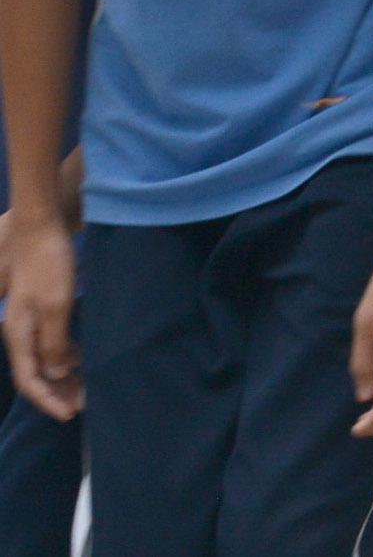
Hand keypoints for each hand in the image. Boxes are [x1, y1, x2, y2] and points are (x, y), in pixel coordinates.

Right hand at [0, 213, 78, 420]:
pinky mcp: (43, 307)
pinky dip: (66, 353)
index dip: (47, 399)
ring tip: (85, 387)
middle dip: (57, 391)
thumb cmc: (48, 264)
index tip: (69, 414)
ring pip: (44, 357)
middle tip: (84, 405)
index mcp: (18, 334)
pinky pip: (52, 340)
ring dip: (63, 374)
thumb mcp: (55, 305)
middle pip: (36, 372)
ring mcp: (30, 319)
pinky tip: (82, 357)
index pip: (28, 378)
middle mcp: (20, 331)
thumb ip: (54, 340)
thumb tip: (57, 372)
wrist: (40, 227)